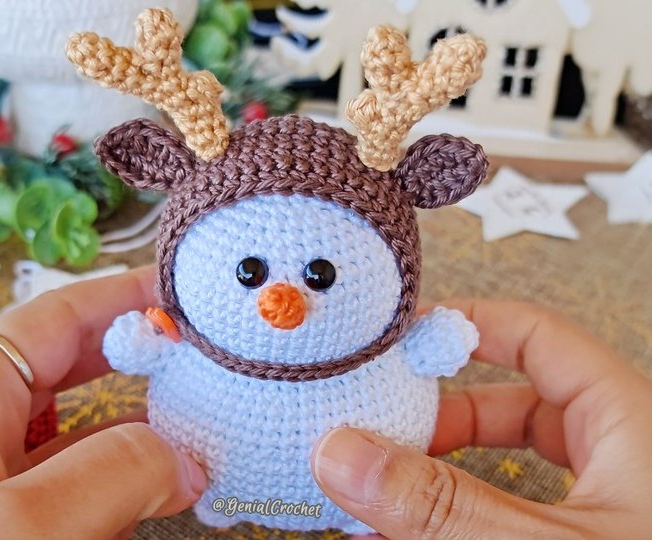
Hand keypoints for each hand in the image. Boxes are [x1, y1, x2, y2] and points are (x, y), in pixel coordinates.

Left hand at [0, 267, 205, 538]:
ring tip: (203, 440)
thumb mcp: (12, 527)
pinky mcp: (16, 527)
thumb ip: (109, 477)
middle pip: (80, 373)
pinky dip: (126, 492)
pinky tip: (162, 498)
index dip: (124, 297)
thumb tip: (185, 459)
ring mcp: (0, 486)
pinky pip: (81, 495)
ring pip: (87, 441)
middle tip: (205, 364)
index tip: (183, 291)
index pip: (60, 319)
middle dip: (143, 365)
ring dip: (145, 440)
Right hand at [311, 299, 651, 538]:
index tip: (398, 340)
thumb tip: (342, 453)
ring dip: (435, 480)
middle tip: (376, 431)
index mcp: (629, 423)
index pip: (534, 336)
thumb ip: (444, 506)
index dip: (466, 325)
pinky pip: (504, 518)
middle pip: (508, 404)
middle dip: (434, 418)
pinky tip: (403, 539)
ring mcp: (600, 509)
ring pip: (502, 468)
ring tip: (376, 499)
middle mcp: (616, 457)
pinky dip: (454, 523)